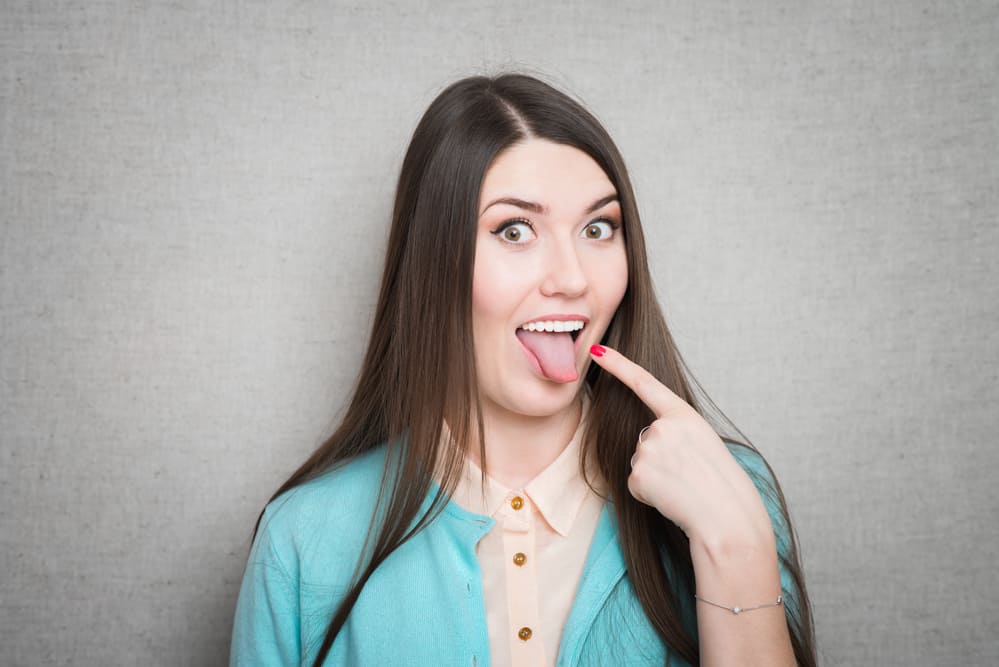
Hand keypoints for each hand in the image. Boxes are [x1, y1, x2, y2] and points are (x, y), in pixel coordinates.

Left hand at [589, 345, 773, 550]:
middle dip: (660, 459)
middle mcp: (663, 427)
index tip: (596, 350)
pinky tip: (673, 498)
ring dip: (657, 478)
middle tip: (689, 475)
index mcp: (684, 415)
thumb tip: (648, 443)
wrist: (727, 518)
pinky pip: (637, 484)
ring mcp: (648, 449)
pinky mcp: (638, 474)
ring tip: (684, 487)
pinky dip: (650, 494)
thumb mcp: (704, 443)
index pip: (644, 382)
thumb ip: (676, 433)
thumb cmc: (721, 485)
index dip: (617, 365)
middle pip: (645, 439)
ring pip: (640, 463)